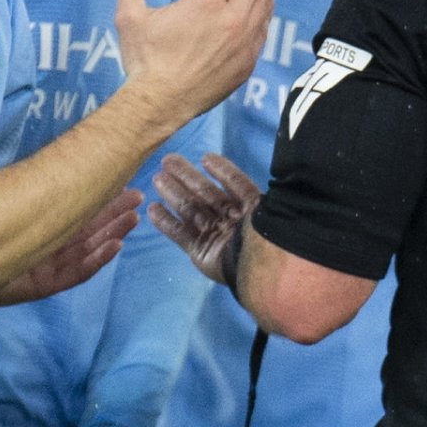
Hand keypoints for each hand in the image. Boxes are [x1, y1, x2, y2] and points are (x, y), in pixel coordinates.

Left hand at [0, 189, 141, 303]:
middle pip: (85, 233)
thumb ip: (26, 187)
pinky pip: (72, 274)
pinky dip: (95, 261)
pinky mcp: (38, 286)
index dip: (99, 205)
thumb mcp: (1, 202)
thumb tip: (50, 159)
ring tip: (132, 218)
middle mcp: (41, 250)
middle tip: (136, 200)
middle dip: (112, 217)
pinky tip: (114, 246)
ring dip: (110, 234)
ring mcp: (41, 269)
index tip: (121, 188)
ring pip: (84, 251)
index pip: (75, 217)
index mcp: (34, 232)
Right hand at [114, 0, 278, 124]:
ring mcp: (243, 43)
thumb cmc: (145, 60)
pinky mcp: (246, 63)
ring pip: (264, 5)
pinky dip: (267, 11)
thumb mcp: (131, 16)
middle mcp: (232, 20)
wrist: (160, 103)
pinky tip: (267, 5)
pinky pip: (263, 31)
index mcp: (206, 4)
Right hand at [151, 153, 262, 284]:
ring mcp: (214, 236)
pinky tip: (153, 209)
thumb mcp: (268, 206)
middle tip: (167, 160)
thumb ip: (257, 190)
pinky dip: (166, 222)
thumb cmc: (265, 233)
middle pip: (207, 194)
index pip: (236, 185)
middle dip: (187, 177)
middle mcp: (231, 220)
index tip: (206, 158)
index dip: (222, 171)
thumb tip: (273, 168)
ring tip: (158, 178)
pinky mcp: (200, 251)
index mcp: (252, 209)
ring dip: (174, 193)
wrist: (259, 268)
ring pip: (191, 210)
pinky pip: (181, 234)